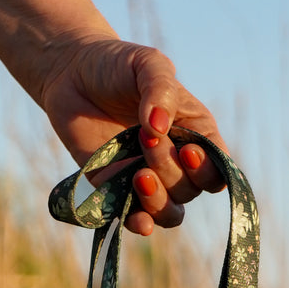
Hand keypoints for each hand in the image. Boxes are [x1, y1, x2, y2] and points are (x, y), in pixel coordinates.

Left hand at [39, 35, 226, 235]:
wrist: (71, 72)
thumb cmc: (116, 65)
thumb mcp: (147, 64)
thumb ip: (160, 88)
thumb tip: (159, 126)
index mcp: (195, 136)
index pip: (217, 168)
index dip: (208, 169)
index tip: (186, 150)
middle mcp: (177, 165)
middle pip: (191, 189)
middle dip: (171, 170)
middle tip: (145, 138)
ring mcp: (150, 182)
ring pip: (171, 212)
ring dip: (159, 201)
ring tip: (138, 174)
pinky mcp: (118, 193)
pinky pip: (137, 220)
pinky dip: (140, 224)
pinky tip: (136, 219)